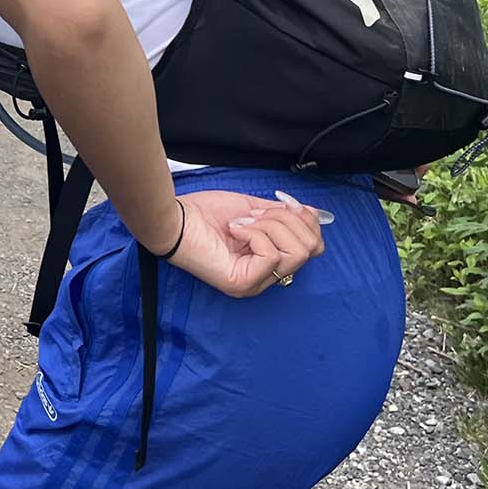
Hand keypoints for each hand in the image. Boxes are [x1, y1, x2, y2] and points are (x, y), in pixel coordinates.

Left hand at [164, 190, 326, 297]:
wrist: (174, 218)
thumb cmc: (203, 214)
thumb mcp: (252, 210)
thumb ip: (282, 215)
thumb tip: (313, 212)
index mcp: (268, 260)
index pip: (313, 247)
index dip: (305, 220)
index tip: (282, 204)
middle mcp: (265, 277)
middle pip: (310, 249)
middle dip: (286, 221)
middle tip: (254, 215)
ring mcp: (255, 283)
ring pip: (296, 252)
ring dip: (270, 226)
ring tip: (243, 222)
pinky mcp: (243, 283)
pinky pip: (271, 255)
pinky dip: (254, 234)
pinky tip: (234, 229)